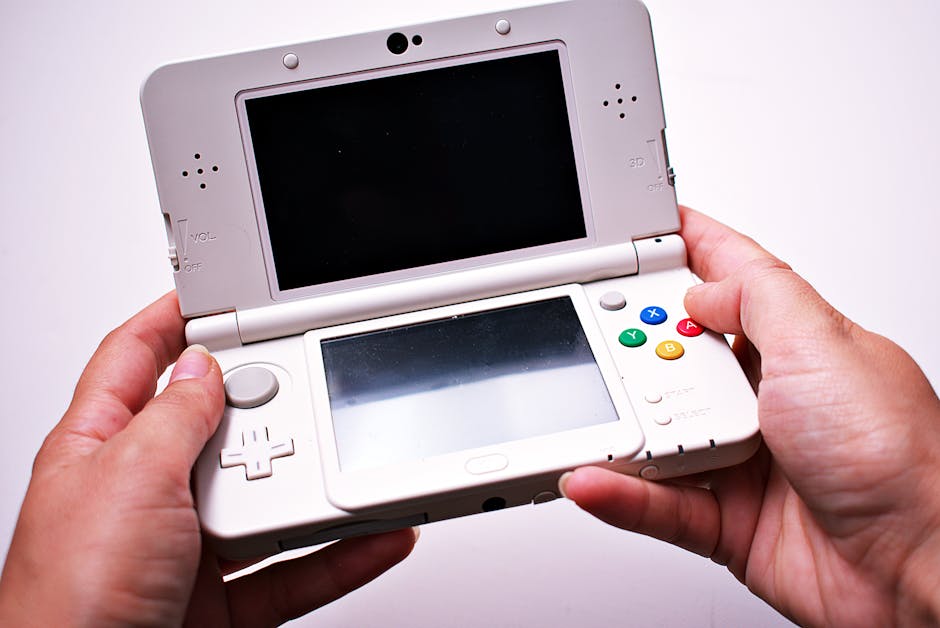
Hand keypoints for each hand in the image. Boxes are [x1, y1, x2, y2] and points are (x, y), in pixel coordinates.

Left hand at [0, 292, 416, 626]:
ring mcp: (185, 546)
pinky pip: (294, 566)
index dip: (172, 321)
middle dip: (264, 408)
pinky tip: (375, 536)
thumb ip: (174, 417)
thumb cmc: (69, 605)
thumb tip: (206, 370)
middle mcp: (142, 494)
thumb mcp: (127, 479)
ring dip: (315, 487)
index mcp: (99, 449)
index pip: (134, 360)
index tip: (217, 296)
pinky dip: (340, 554)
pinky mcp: (222, 597)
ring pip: (266, 500)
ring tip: (354, 464)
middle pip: (217, 427)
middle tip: (306, 388)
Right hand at [561, 206, 939, 625]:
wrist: (917, 570)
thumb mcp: (824, 346)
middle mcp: (770, 396)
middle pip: (679, 353)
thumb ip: (758, 298)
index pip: (733, 277)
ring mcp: (745, 457)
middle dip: (637, 341)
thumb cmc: (899, 460)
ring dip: (623, 424)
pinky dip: (621, 493)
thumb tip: (699, 288)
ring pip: (659, 429)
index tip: (640, 227)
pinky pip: (656, 502)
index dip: (689, 246)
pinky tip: (596, 478)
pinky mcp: (726, 519)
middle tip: (599, 332)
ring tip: (600, 415)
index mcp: (799, 342)